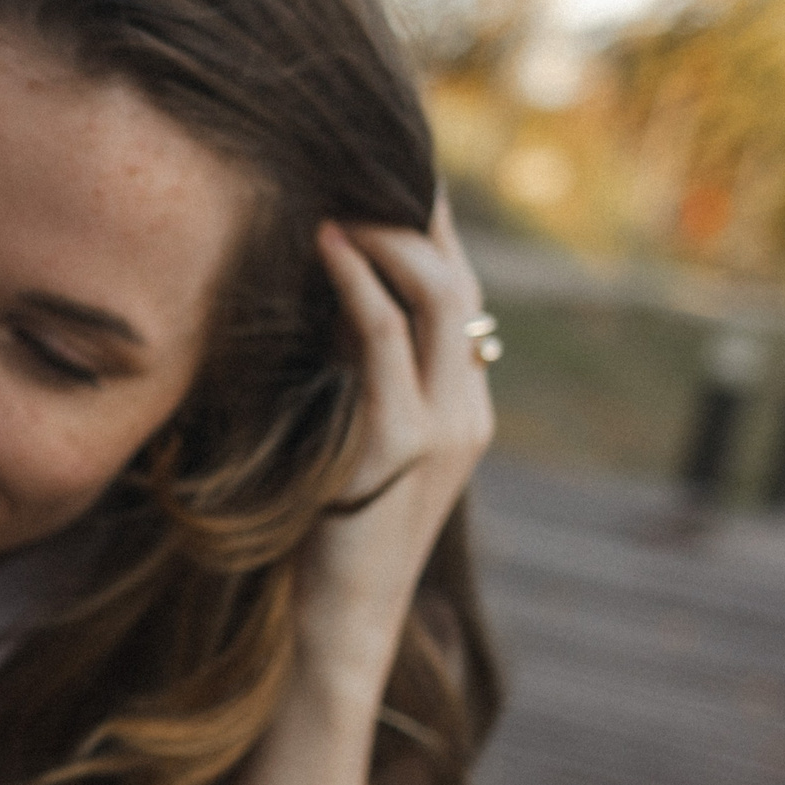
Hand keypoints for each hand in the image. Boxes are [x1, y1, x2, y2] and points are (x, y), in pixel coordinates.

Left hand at [305, 194, 495, 697]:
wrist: (334, 628)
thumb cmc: (321, 539)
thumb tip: (314, 303)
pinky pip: (387, 341)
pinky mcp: (400, 446)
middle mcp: (469, 409)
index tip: (382, 169)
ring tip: (334, 195)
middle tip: (358, 156)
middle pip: (458, 278)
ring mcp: (445, 427)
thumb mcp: (342, 442)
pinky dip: (359, 283)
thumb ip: (349, 380)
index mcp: (463, 407)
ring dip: (387, 235)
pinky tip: (325, 246)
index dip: (426, 227)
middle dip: (415, 211)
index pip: (456, 293)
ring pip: (439, 296)